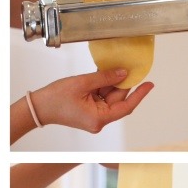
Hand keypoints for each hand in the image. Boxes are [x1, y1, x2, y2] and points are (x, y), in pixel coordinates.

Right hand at [31, 68, 152, 133]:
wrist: (38, 107)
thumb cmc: (55, 98)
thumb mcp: (82, 83)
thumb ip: (105, 78)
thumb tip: (123, 73)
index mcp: (100, 118)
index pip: (127, 106)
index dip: (140, 94)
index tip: (150, 84)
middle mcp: (100, 120)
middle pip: (118, 100)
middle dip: (122, 83)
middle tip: (129, 67)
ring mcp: (95, 116)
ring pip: (110, 97)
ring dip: (111, 84)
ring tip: (113, 69)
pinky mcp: (90, 111)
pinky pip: (102, 97)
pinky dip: (104, 86)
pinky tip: (104, 75)